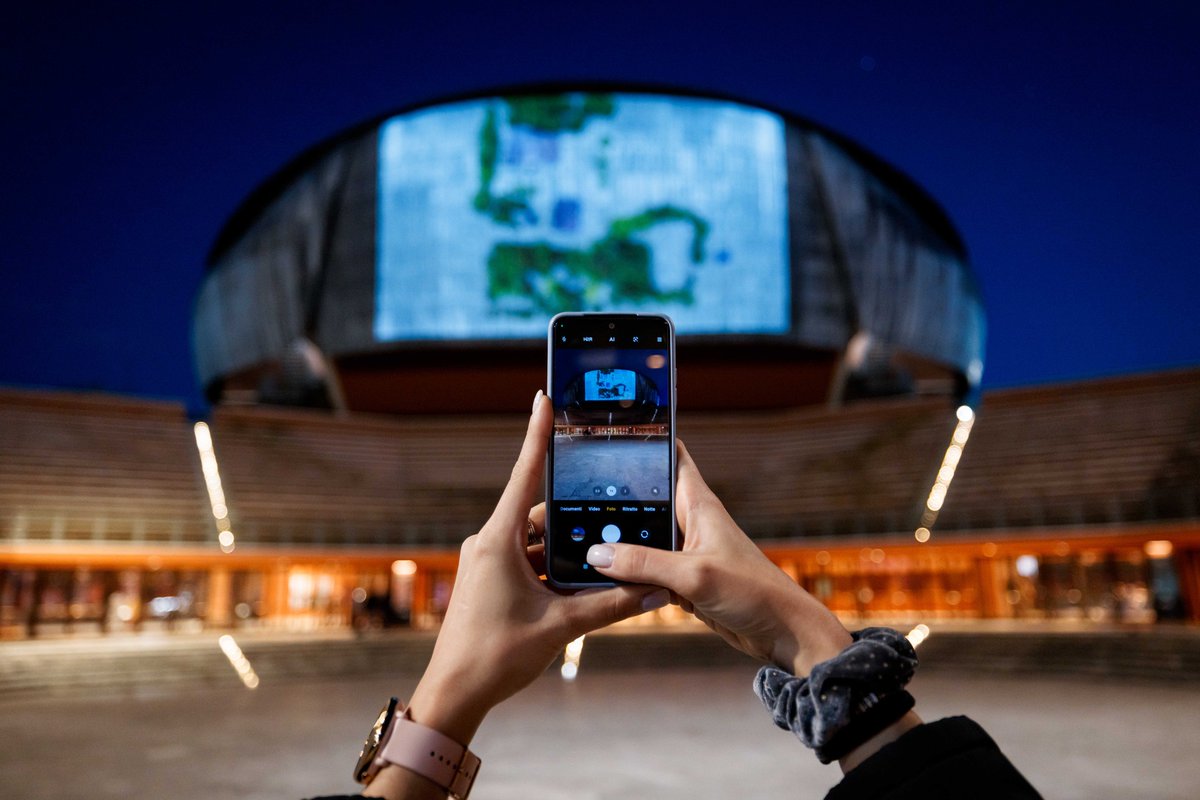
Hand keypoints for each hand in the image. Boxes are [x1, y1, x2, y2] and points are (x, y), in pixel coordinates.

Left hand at [403, 392, 667, 742]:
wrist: (453, 694)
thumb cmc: (495, 657)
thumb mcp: (560, 628)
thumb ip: (610, 606)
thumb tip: (654, 592)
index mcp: (497, 540)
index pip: (522, 474)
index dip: (536, 435)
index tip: (543, 399)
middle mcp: (488, 543)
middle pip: (540, 514)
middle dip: (575, 520)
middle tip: (610, 515)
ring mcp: (486, 561)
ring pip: (535, 542)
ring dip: (565, 551)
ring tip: (602, 560)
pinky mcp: (489, 580)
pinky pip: (526, 561)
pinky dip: (552, 568)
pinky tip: (580, 584)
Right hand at [586, 439, 851, 675]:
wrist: (780, 632)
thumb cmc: (753, 592)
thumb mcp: (694, 575)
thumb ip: (644, 564)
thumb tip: (597, 554)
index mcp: (698, 504)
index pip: (671, 456)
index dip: (646, 441)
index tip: (611, 432)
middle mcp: (690, 521)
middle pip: (645, 499)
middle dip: (615, 499)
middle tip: (573, 497)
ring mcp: (685, 551)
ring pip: (641, 538)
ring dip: (619, 542)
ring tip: (579, 540)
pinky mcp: (683, 579)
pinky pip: (646, 569)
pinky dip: (629, 574)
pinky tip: (604, 579)